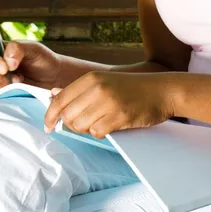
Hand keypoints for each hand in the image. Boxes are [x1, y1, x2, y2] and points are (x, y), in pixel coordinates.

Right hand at [0, 40, 61, 93]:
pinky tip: (19, 89)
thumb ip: (18, 48)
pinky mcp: (1, 95)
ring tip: (19, 81)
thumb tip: (7, 60)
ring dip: (1, 84)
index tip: (5, 67)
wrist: (54, 77)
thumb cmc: (42, 59)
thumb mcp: (33, 48)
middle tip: (11, 76)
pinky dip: (6, 94)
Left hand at [44, 71, 175, 138]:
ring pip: (80, 126)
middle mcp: (97, 88)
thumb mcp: (104, 81)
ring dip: (86, 129)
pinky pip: (97, 133)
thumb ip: (78, 89)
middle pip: (67, 115)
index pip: (59, 99)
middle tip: (82, 125)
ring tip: (99, 123)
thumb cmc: (132, 88)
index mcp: (90, 78)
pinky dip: (100, 133)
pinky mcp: (120, 116)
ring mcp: (109, 102)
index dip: (49, 116)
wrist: (162, 90)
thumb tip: (52, 94)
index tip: (48, 126)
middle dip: (70, 125)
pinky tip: (110, 126)